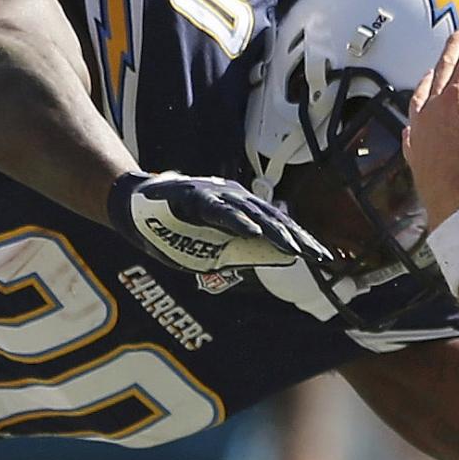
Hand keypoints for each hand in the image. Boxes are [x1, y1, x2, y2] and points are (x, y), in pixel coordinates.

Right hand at [110, 170, 335, 279]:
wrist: (133, 208)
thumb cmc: (172, 229)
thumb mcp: (210, 249)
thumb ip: (237, 253)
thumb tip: (268, 262)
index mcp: (242, 212)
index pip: (280, 227)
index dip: (303, 241)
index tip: (326, 259)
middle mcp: (235, 200)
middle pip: (274, 220)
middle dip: (299, 239)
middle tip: (322, 257)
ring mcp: (216, 196)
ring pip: (253, 215)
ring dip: (275, 233)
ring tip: (295, 250)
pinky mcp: (195, 197)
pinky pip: (219, 211)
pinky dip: (236, 221)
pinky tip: (252, 233)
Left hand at [404, 15, 458, 229]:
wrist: (456, 203)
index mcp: (457, 95)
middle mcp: (433, 106)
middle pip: (446, 65)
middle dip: (457, 44)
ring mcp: (421, 127)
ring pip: (424, 90)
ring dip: (434, 72)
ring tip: (437, 64)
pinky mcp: (416, 148)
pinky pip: (413, 119)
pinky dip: (418, 106)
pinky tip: (418, 111)